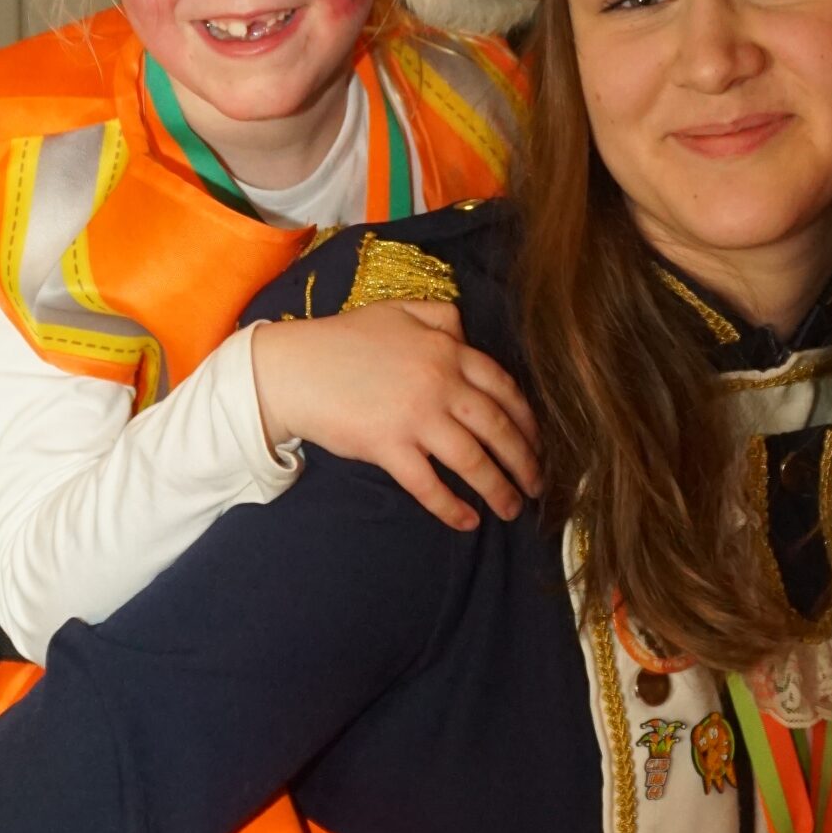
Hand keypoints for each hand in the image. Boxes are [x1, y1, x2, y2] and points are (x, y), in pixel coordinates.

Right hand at [250, 302, 539, 530]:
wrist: (293, 367)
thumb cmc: (343, 339)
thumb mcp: (398, 311)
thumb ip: (440, 316)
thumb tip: (467, 332)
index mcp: (447, 349)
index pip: (504, 387)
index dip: (527, 419)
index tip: (538, 441)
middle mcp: (440, 383)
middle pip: (498, 427)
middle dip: (525, 460)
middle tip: (538, 484)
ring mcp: (416, 416)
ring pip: (472, 460)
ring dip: (499, 489)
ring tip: (512, 508)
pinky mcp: (389, 447)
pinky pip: (430, 485)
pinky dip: (451, 507)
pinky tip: (466, 522)